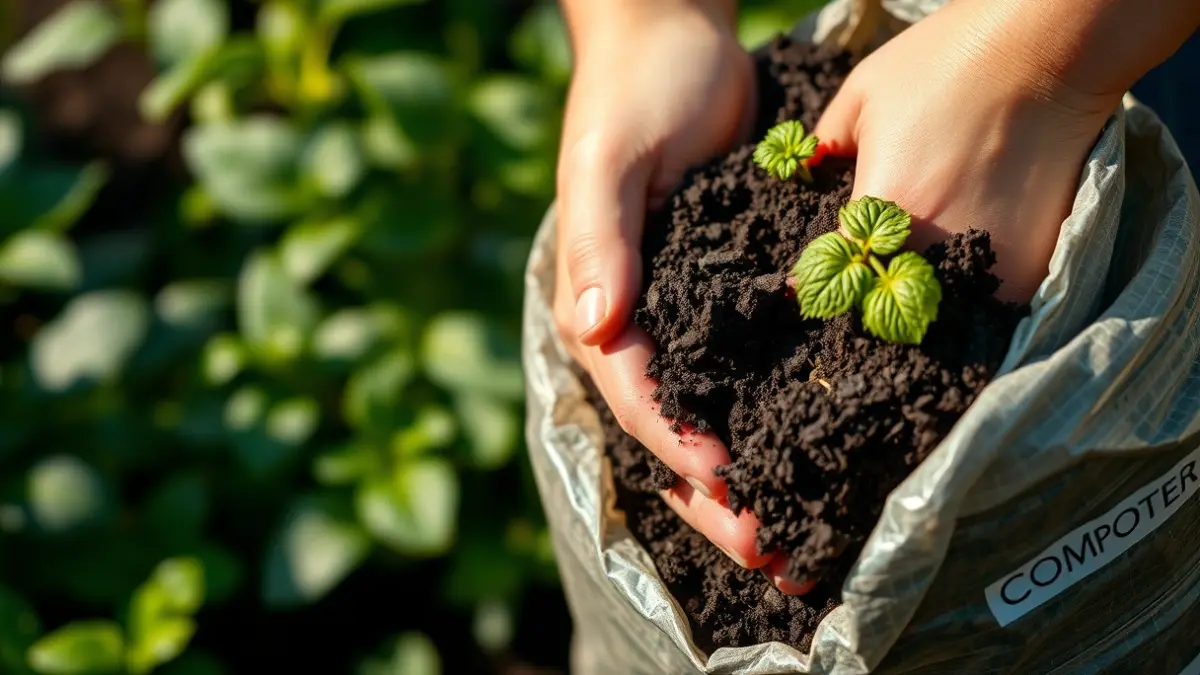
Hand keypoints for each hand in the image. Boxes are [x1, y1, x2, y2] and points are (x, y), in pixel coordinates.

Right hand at [554, 0, 806, 584]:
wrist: (672, 44)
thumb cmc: (632, 95)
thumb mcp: (609, 161)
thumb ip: (600, 242)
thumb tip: (594, 326)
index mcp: (593, 307)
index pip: (638, 400)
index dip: (685, 453)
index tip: (739, 493)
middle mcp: (630, 328)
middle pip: (673, 434)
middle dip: (718, 500)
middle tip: (779, 555)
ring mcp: (676, 320)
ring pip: (709, 419)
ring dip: (752, 477)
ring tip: (804, 535)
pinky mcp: (720, 301)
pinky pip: (740, 376)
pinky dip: (771, 421)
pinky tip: (814, 454)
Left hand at [812, 0, 1125, 302]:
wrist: (1045, 50)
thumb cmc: (947, 62)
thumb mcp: (862, 92)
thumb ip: (827, 143)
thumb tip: (810, 172)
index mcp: (880, 207)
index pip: (837, 265)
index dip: (824, 271)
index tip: (815, 279)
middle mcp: (929, 247)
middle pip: (884, 296)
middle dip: (875, 286)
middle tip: (878, 267)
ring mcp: (983, 264)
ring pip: (939, 306)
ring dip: (927, 296)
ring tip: (931, 261)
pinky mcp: (1028, 270)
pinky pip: (989, 302)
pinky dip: (977, 291)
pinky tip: (973, 257)